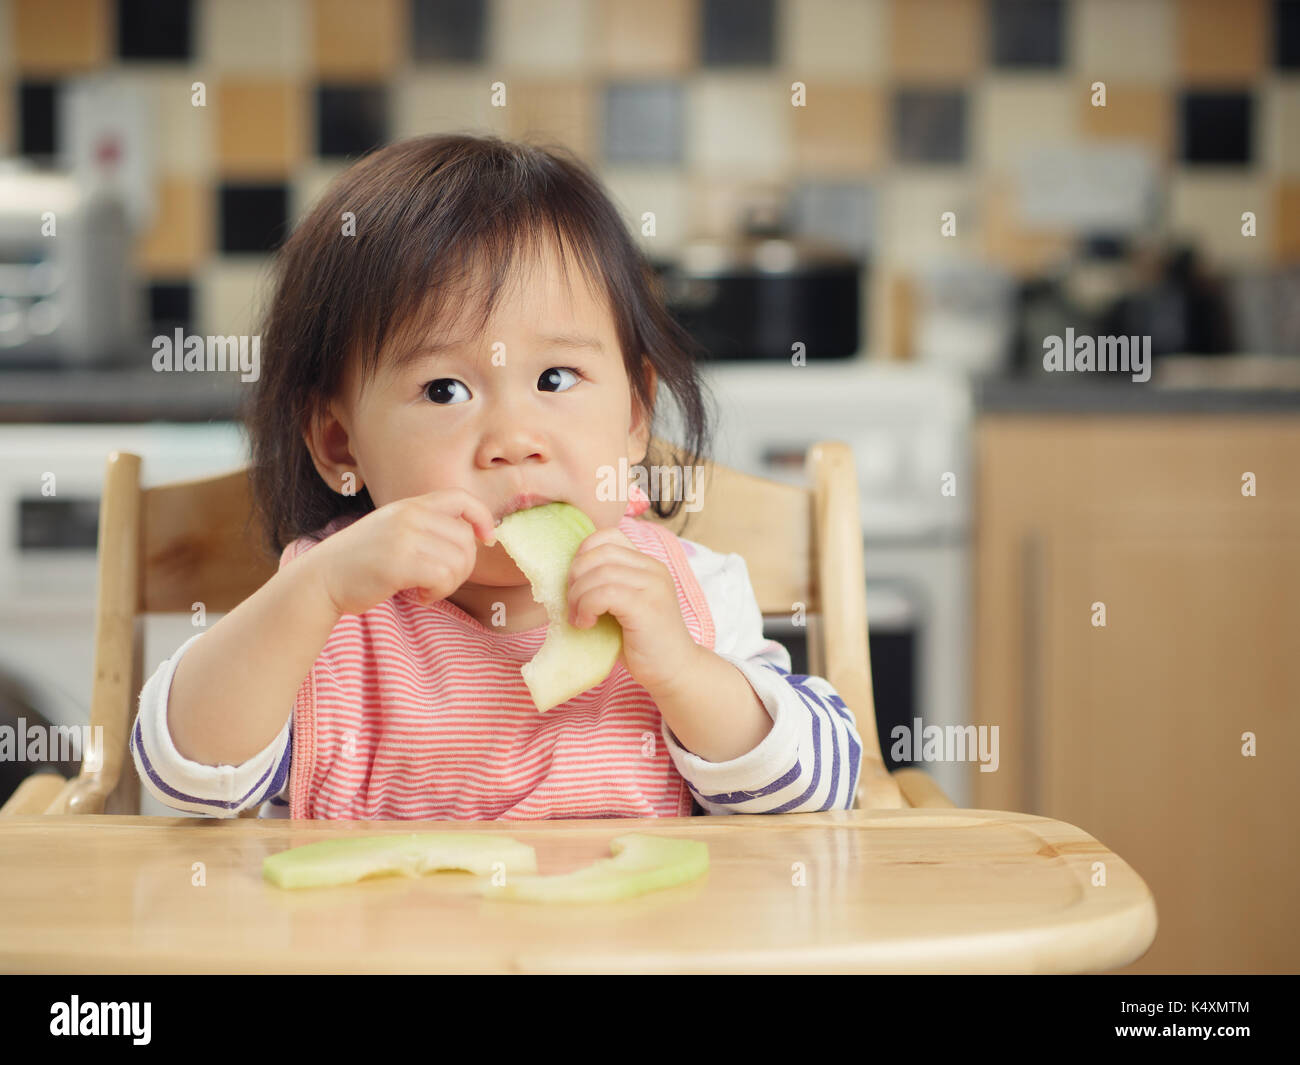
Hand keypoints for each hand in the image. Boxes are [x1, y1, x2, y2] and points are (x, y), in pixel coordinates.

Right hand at [307, 488, 496, 615]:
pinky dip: (437, 592)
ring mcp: (404, 537)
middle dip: (463, 567)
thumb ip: (425, 527)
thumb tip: (472, 538)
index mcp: (409, 505)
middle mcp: (408, 515)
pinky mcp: (399, 562)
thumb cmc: (360, 562)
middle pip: (466, 538)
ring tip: (426, 589)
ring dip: (449, 583)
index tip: (487, 539)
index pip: (461, 498)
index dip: (483, 517)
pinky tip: (419, 596)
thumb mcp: (392, 530)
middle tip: (441, 581)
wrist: (321, 579)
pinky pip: (444, 577)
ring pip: (459, 560)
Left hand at [566, 527, 699, 692]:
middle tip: (573, 605)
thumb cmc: (642, 642)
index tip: (577, 583)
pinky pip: (604, 594)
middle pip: (599, 552)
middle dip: (575, 577)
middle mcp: (653, 569)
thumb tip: (564, 575)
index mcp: (647, 564)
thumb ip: (605, 584)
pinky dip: (587, 607)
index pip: (608, 536)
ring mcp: (653, 586)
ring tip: (579, 618)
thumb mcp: (622, 605)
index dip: (582, 554)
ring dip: (578, 596)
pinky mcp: (647, 606)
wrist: (674, 671)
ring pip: (599, 573)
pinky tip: (586, 624)